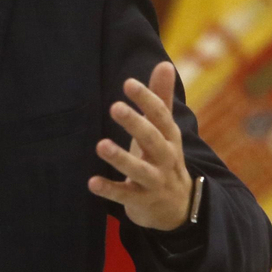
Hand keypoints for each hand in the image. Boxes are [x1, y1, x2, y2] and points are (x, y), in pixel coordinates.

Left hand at [88, 61, 192, 229]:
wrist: (179, 208)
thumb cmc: (164, 158)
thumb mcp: (165, 130)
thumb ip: (161, 98)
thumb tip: (164, 63)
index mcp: (170, 138)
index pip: (161, 116)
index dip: (146, 99)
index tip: (128, 83)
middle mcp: (166, 158)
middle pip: (152, 139)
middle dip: (135, 124)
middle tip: (114, 107)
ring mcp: (155, 181)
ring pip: (139, 170)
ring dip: (120, 158)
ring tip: (101, 145)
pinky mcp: (142, 201)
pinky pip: (125, 195)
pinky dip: (109, 190)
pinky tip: (92, 183)